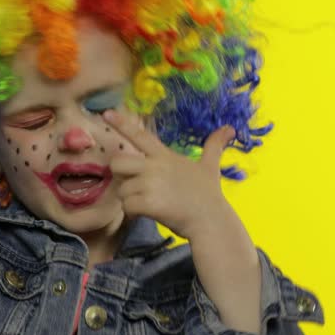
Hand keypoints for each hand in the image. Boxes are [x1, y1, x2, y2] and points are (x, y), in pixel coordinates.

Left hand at [101, 109, 235, 238]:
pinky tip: (148, 214)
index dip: (122, 123)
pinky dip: (133, 213)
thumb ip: (214, 146)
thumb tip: (229, 128)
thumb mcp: (210, 166)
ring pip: (121, 189)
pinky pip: (126, 206)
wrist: (211, 220)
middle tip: (135, 186)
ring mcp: (150, 184)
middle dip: (119, 175)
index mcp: (165, 156)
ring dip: (130, 199)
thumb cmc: (209, 195)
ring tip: (150, 204)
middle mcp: (154, 166)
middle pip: (117, 162)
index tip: (105, 113)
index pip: (140, 135)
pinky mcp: (147, 202)